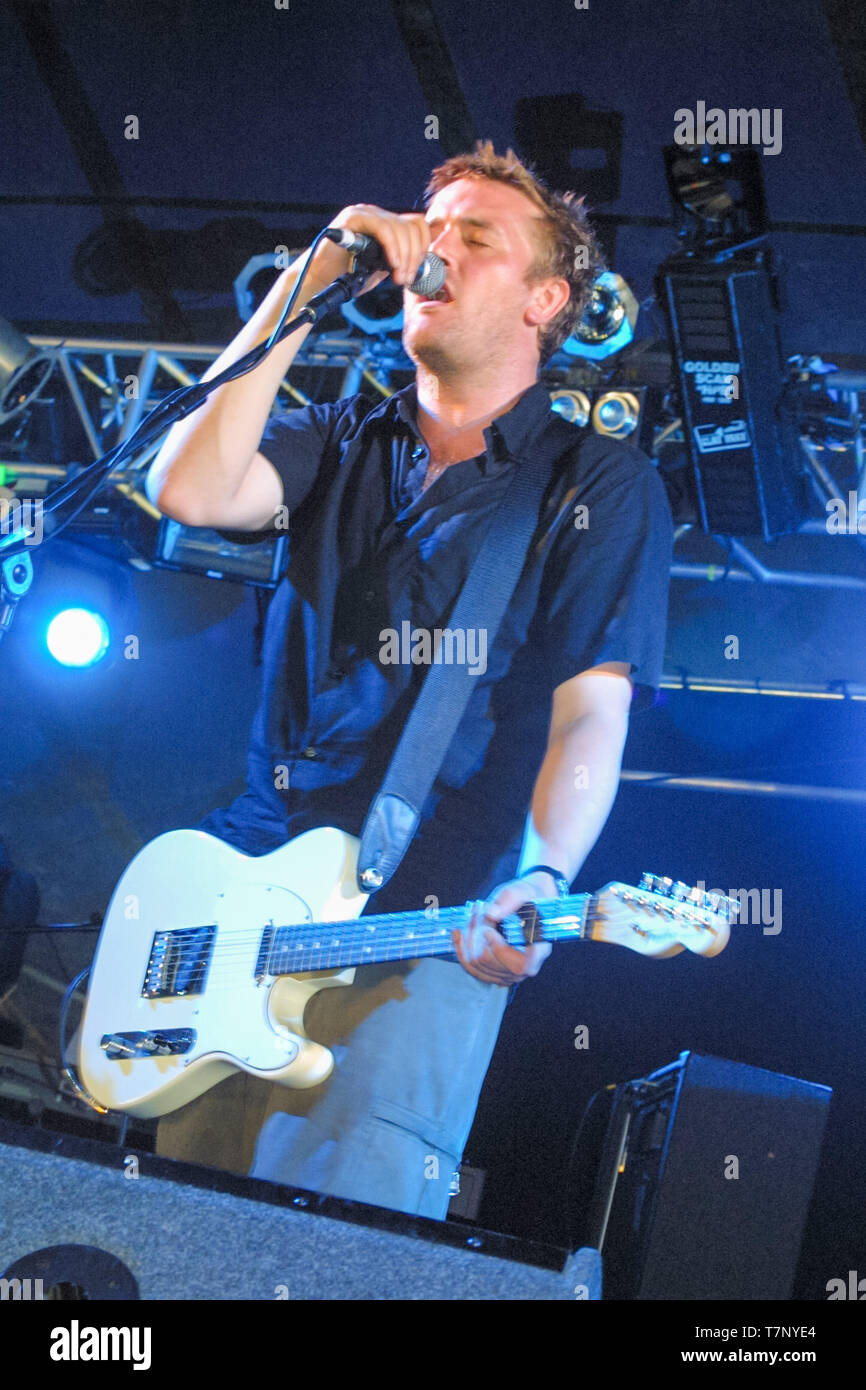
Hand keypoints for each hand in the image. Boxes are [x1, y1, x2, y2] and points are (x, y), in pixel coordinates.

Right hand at [311, 203, 432, 294]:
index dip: (423, 247)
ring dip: (404, 256)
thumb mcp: (382, 267)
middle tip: (406, 279)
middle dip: (414, 256)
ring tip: (398, 277)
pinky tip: (391, 264)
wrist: (321, 279)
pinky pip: (382, 228)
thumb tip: (422, 261)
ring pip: (399, 227)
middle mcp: (376, 214)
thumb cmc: (348, 275)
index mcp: (385, 222)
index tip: (417, 271)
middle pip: (410, 226)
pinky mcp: (353, 217)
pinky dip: (391, 247)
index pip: (416, 224)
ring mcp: (364, 212)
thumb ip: (400, 259)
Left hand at [451, 875, 553, 986]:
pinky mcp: (496, 973)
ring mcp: (510, 973)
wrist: (529, 904)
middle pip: (489, 961)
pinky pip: (472, 969)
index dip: (499, 949)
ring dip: (467, 938)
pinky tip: (458, 933)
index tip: (489, 929)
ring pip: (476, 965)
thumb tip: (491, 913)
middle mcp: (526, 967)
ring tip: (472, 916)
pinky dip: (461, 950)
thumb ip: (511, 899)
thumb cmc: (529, 898)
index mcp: (540, 949)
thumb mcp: (523, 891)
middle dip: (476, 933)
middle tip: (477, 910)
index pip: (521, 965)